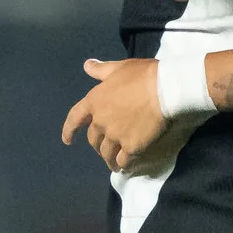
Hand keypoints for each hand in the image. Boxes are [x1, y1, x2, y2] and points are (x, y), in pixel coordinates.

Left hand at [62, 57, 172, 172]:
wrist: (165, 90)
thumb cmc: (142, 76)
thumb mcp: (119, 68)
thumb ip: (101, 70)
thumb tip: (87, 66)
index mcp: (94, 101)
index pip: (74, 118)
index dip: (69, 130)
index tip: (67, 140)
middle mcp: (101, 121)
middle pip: (94, 139)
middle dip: (97, 145)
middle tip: (104, 149)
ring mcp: (115, 136)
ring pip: (107, 153)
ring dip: (109, 159)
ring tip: (114, 164)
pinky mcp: (131, 147)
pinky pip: (123, 161)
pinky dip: (122, 165)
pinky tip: (125, 167)